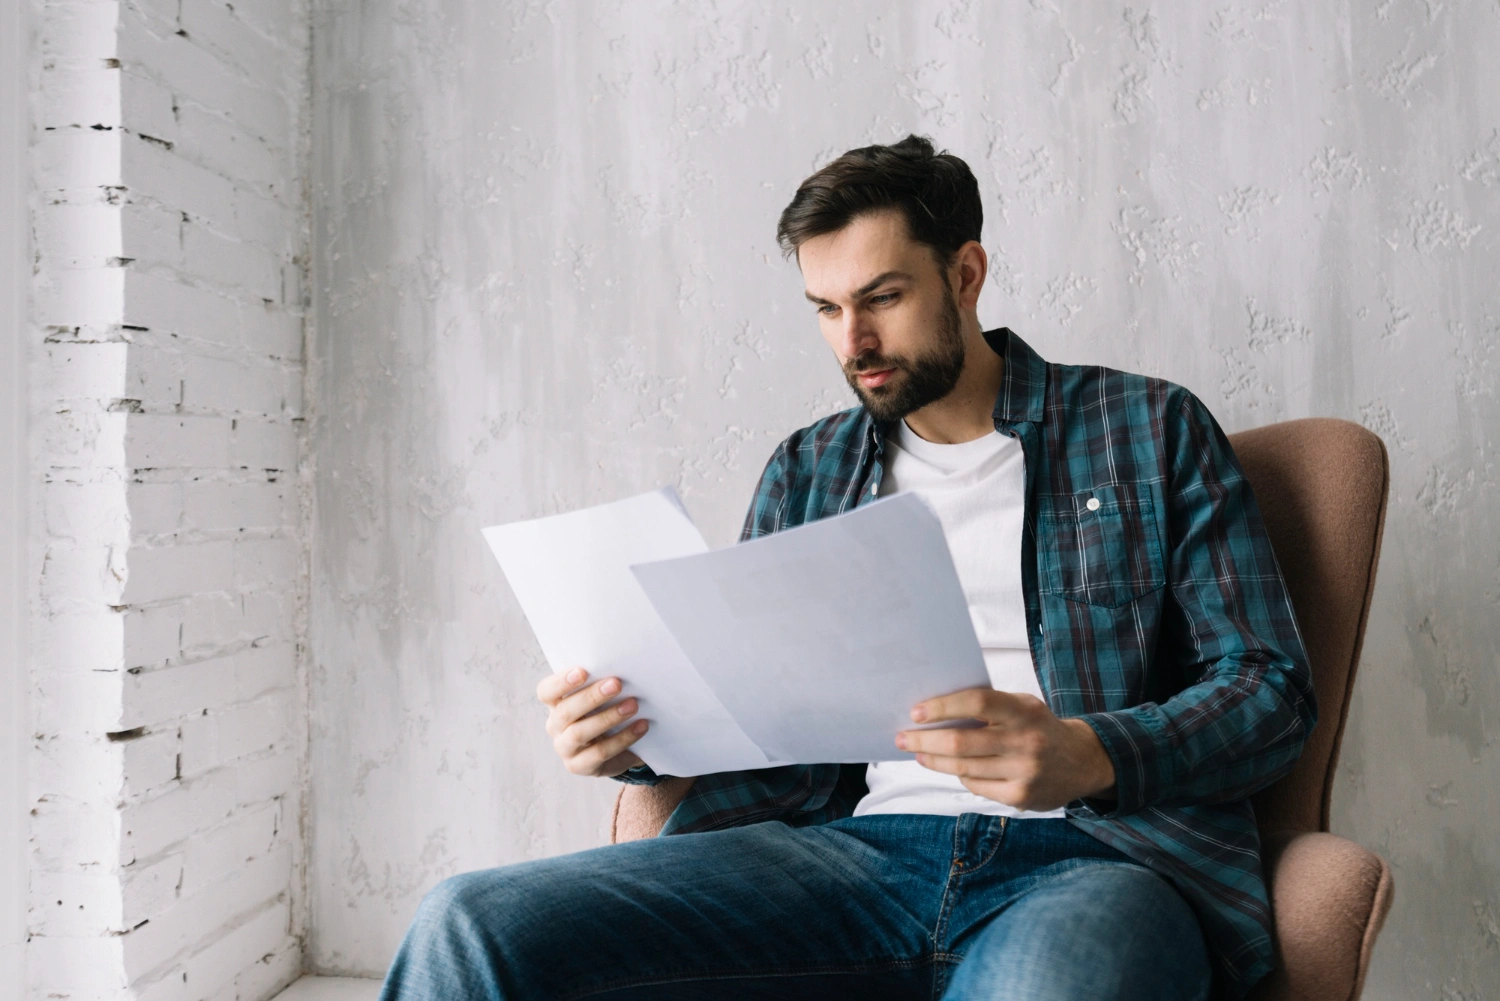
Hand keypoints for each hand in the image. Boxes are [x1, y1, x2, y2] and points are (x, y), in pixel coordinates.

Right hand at [535, 667, 649, 776]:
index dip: (561, 682)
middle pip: (565, 712)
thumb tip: (622, 667)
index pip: (546, 691)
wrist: (617, 747)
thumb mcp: (601, 697)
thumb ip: (601, 683)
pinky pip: (599, 753)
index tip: (583, 671)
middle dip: (591, 697)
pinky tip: (641, 726)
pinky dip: (622, 739)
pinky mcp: (579, 766)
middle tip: (616, 684)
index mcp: (555, 704)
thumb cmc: (605, 711)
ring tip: (633, 705)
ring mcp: (565, 748)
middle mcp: (554, 726)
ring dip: (608, 718)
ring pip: (579, 734)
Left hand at [895, 687, 1115, 812]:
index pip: (976, 703)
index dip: (942, 707)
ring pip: (963, 768)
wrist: (1081, 761)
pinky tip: (952, 768)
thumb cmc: (1038, 727)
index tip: (915, 712)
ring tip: (918, 752)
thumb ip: (988, 707)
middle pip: (962, 742)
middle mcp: (1025, 741)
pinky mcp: (1021, 797)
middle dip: (924, 740)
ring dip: (934, 760)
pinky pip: (976, 786)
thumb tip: (935, 712)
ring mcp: (1024, 772)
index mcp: (1023, 711)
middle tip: (902, 737)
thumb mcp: (1021, 706)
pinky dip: (960, 776)